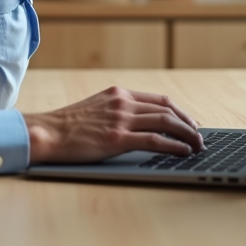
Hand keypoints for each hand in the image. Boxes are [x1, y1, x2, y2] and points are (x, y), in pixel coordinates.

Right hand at [23, 86, 204, 163]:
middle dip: (188, 124)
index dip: (179, 112)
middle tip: (199, 137)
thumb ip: (116, 110)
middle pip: (167, 109)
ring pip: (166, 122)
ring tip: (197, 145)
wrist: (47, 132)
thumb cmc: (67, 126)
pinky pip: (155, 140)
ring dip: (187, 134)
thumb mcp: (96, 108)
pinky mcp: (117, 138)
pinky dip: (174, 145)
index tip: (190, 123)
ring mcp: (121, 119)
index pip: (159, 100)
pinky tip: (183, 151)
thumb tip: (137, 124)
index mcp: (118, 94)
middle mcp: (123, 102)